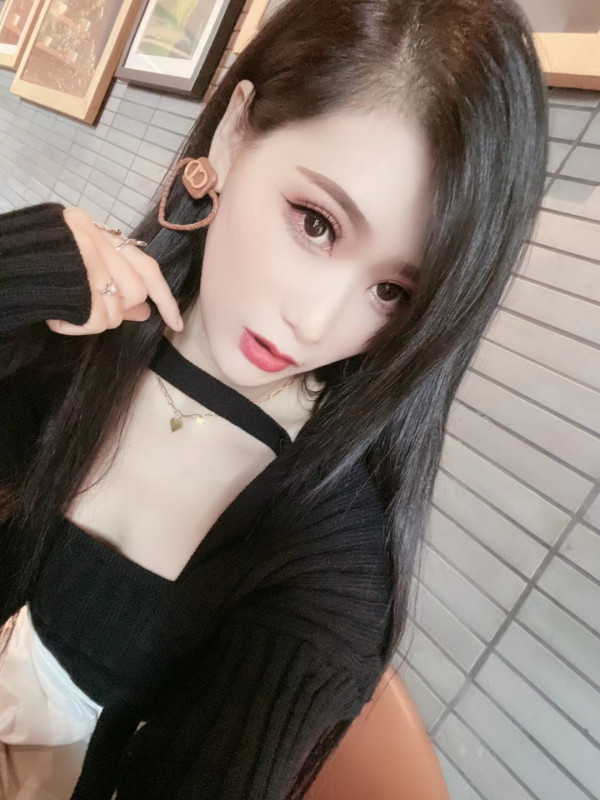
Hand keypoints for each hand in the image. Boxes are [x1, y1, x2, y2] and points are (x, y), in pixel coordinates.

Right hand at [45, 206, 183, 335]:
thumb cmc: (34, 268)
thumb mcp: (77, 269)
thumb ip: (113, 284)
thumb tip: (148, 311)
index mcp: (94, 230)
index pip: (147, 266)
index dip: (165, 298)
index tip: (175, 324)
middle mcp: (91, 237)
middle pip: (134, 292)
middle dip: (116, 308)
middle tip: (85, 306)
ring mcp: (81, 257)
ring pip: (116, 309)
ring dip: (94, 319)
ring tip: (66, 311)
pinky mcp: (71, 281)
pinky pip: (95, 320)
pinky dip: (78, 327)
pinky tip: (57, 318)